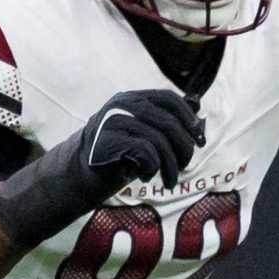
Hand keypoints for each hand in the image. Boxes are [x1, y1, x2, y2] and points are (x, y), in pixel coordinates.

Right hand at [80, 89, 203, 193]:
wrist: (81, 173)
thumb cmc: (119, 155)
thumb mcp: (144, 135)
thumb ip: (166, 122)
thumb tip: (198, 110)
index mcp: (132, 98)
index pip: (168, 98)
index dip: (188, 117)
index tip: (198, 139)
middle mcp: (122, 105)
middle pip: (169, 123)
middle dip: (184, 148)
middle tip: (185, 166)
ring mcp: (114, 121)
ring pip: (160, 141)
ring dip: (171, 166)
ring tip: (169, 180)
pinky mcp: (109, 140)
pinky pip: (146, 152)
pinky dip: (152, 168)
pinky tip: (146, 176)